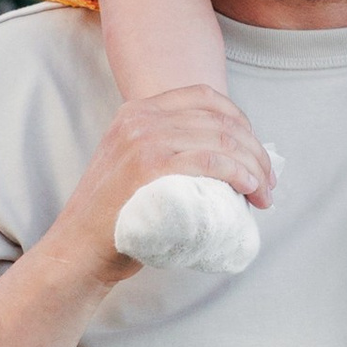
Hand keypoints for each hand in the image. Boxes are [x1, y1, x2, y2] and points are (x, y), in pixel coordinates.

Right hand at [45, 89, 277, 292]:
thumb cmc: (116, 216)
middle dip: (255, 150)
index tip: (255, 152)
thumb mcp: (133, 164)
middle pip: (219, 119)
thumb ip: (165, 148)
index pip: (204, 97)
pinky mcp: (149, 167)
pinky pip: (210, 160)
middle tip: (268, 182)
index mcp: (137, 110)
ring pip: (221, 139)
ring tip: (264, 193)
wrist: (78, 249)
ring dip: (255, 165)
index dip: (240, 120)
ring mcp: (143, 140)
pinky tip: (250, 188)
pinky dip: (239, 173)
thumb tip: (222, 155)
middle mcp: (140, 117)